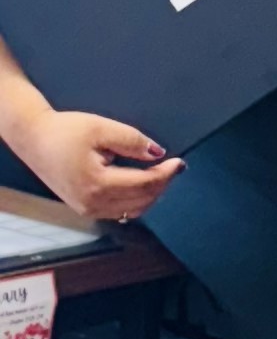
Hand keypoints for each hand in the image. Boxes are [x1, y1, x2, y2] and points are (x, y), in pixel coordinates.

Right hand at [6, 109, 184, 221]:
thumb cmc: (64, 131)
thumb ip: (133, 141)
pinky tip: (142, 185)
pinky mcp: (85, 208)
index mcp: (98, 184)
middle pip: (142, 201)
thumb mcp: (102, 128)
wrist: (34, 140)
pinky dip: (136, 200)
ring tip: (162, 174)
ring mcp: (88, 209)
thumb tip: (157, 153)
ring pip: (133, 211)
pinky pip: (120, 211)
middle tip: (175, 167)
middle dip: (162, 184)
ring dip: (151, 194)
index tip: (180, 162)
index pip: (145, 185)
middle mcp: (93, 203)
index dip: (166, 174)